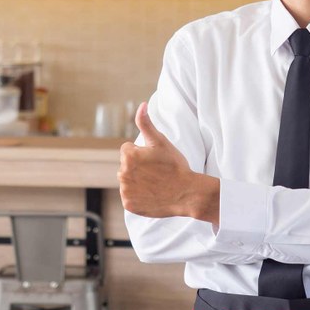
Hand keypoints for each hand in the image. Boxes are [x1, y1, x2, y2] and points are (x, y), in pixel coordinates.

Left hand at [118, 102, 219, 222]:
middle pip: (126, 166)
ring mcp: (126, 191)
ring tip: (155, 183)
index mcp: (129, 156)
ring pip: (127, 182)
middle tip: (156, 172)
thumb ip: (146, 123)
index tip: (154, 160)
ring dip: (137, 182)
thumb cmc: (175, 165)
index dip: (142, 154)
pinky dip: (138, 197)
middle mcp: (123, 174)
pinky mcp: (129, 205)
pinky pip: (129, 197)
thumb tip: (141, 104)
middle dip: (138, 167)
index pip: (127, 150)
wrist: (187, 193)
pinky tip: (151, 194)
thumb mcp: (161, 141)